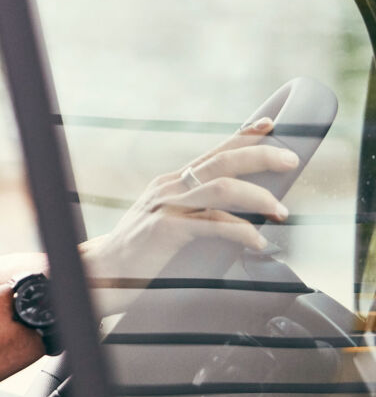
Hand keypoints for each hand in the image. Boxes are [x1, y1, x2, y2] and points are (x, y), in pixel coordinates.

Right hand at [83, 117, 298, 284]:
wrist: (104, 272)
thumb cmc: (140, 252)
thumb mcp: (165, 219)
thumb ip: (191, 210)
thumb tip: (231, 216)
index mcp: (171, 182)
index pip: (213, 151)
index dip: (244, 135)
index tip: (270, 124)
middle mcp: (170, 187)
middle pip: (223, 161)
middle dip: (262, 155)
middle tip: (291, 160)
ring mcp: (166, 206)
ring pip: (222, 187)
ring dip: (259, 196)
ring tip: (281, 211)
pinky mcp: (165, 229)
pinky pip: (213, 224)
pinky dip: (242, 232)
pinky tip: (257, 242)